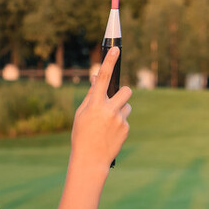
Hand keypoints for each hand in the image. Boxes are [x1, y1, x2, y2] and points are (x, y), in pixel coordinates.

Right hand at [71, 47, 131, 168]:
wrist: (90, 159)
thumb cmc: (82, 134)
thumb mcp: (81, 114)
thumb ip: (90, 96)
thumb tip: (95, 79)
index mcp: (94, 104)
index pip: (102, 78)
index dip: (109, 62)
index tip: (116, 49)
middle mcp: (109, 110)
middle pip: (126, 91)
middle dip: (122, 93)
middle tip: (115, 101)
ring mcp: (119, 120)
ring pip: (127, 106)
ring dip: (120, 110)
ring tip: (108, 124)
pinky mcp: (126, 129)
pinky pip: (125, 119)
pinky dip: (119, 124)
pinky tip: (110, 134)